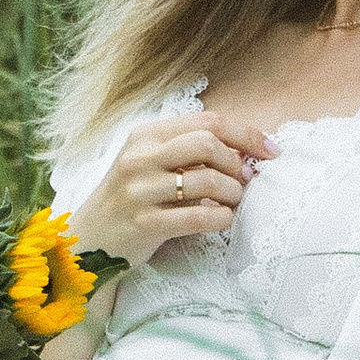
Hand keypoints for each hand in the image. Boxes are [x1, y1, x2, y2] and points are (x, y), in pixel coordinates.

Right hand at [70, 112, 278, 265]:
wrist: (90, 238)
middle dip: (236, 162)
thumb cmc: (131, 198)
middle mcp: (140, 158)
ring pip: (206, 181)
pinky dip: (221, 219)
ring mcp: (139, 191)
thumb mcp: (151, 163)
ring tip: (232, 202)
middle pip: (207, 143)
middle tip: (244, 180)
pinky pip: (199, 218)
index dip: (246, 134)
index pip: (207, 121)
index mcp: (145, 136)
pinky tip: (222, 220)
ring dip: (232, 193)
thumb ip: (189, 152)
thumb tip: (245, 152)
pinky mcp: (144, 223)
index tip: (269, 151)